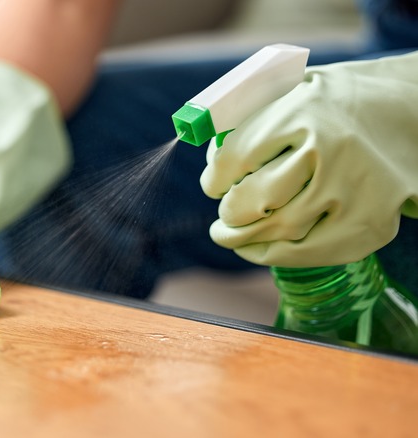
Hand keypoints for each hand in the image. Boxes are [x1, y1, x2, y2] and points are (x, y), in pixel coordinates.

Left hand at [200, 51, 417, 266]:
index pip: (234, 158)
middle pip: (254, 199)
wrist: (413, 111)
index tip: (212, 185)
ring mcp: (352, 190)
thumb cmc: (335, 104)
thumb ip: (246, 114)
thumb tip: (202, 146)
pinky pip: (310, 252)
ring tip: (229, 233)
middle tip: (224, 215)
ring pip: (279, 229)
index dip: (213, 179)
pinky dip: (273, 255)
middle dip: (229, 212)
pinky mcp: (370, 222)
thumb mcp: (291, 89)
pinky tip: (256, 248)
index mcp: (301, 111)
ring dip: (243, 238)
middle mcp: (328, 150)